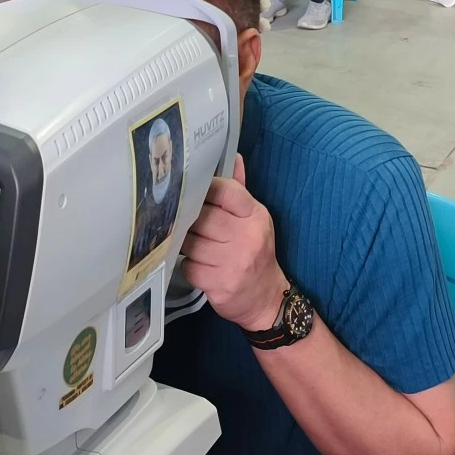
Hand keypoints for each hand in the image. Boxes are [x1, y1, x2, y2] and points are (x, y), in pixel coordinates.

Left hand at [180, 156, 287, 331]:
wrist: (266, 298)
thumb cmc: (255, 252)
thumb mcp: (254, 219)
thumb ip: (239, 190)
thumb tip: (234, 156)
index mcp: (255, 216)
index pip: (225, 190)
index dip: (204, 189)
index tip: (193, 193)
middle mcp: (247, 237)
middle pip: (201, 218)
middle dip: (190, 221)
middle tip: (190, 225)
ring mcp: (234, 262)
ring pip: (191, 243)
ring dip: (188, 245)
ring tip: (197, 248)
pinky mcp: (220, 284)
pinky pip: (189, 267)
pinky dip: (190, 267)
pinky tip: (201, 267)